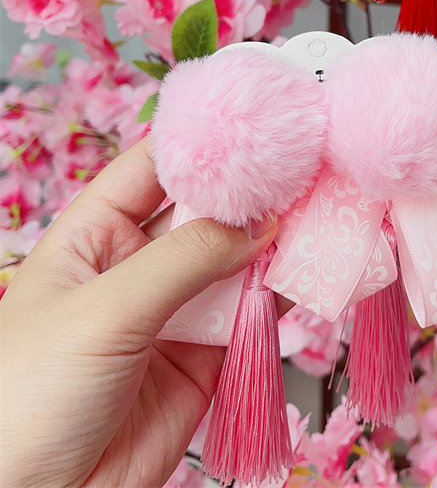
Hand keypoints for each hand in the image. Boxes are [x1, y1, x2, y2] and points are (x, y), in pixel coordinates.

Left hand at [0, 139, 277, 487]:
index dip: (203, 144)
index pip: (154, 168)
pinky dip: (281, 291)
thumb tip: (260, 221)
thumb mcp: (104, 311)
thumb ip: (185, 260)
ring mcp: (177, 310)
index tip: (257, 124)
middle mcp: (139, 266)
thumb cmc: (27, 400)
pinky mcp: (208, 354)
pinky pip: (251, 311)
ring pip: (237, 259)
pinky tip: (304, 270)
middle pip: (206, 211)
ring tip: (319, 212)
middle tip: (304, 168)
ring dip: (275, 240)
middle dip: (253, 192)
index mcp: (94, 236)